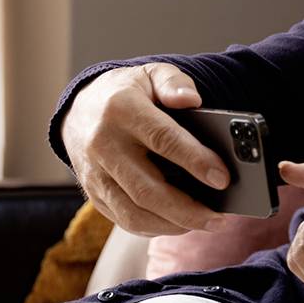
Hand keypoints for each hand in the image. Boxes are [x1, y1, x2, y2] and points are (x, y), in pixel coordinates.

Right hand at [61, 64, 232, 235]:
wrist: (80, 110)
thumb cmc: (127, 93)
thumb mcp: (150, 75)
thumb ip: (173, 83)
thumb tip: (192, 100)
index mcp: (121, 110)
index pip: (162, 139)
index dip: (195, 161)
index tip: (223, 178)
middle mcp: (103, 145)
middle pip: (147, 189)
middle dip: (188, 210)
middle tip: (220, 220)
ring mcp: (94, 174)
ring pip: (134, 213)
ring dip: (173, 225)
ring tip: (206, 223)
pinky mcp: (93, 194)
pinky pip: (125, 220)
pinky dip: (156, 228)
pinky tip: (181, 224)